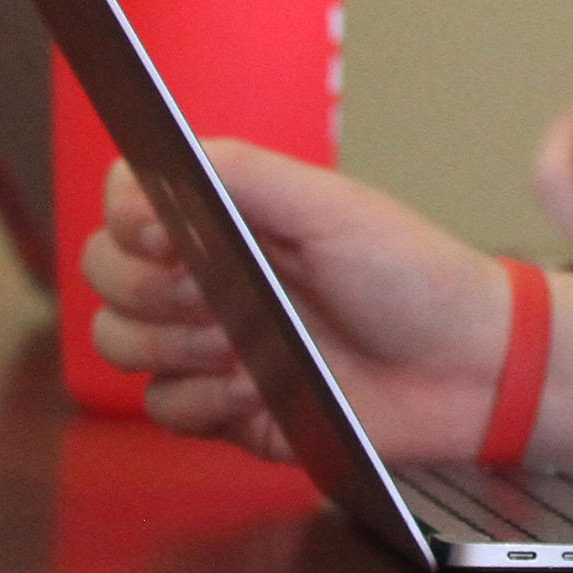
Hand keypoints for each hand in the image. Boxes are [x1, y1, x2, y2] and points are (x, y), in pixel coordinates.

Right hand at [86, 141, 572, 466]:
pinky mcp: (225, 408)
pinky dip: (204, 401)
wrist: (465, 368)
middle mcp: (209, 275)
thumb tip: (157, 164)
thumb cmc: (413, 275)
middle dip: (153, 289)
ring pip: (121, 343)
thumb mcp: (333, 208)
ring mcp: (212, 343)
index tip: (164, 233)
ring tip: (249, 346)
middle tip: (222, 297)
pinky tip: (259, 389)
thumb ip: (244, 175)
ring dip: (177, 345)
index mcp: (232, 215)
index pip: (126, 201)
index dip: (128, 217)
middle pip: (106, 274)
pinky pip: (163, 408)